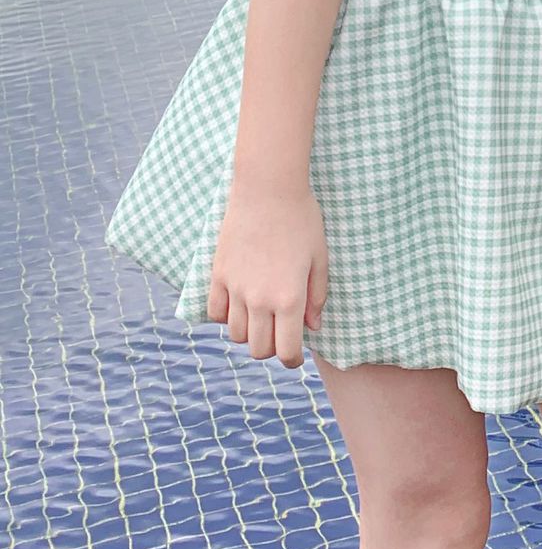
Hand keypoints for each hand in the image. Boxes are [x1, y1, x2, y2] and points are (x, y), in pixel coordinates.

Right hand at [206, 180, 328, 369]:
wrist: (269, 188)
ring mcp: (236, 289)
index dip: (293, 360)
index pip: (287, 350)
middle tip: (281, 334)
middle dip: (272, 348)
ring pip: (236, 335)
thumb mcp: (319, 257)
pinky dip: (227, 316)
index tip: (295, 357)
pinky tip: (240, 304)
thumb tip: (313, 327)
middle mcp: (260, 300)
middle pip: (259, 349)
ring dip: (250, 333)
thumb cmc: (302, 219)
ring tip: (262, 317)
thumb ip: (317, 296)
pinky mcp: (218, 275)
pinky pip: (216, 313)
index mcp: (289, 298)